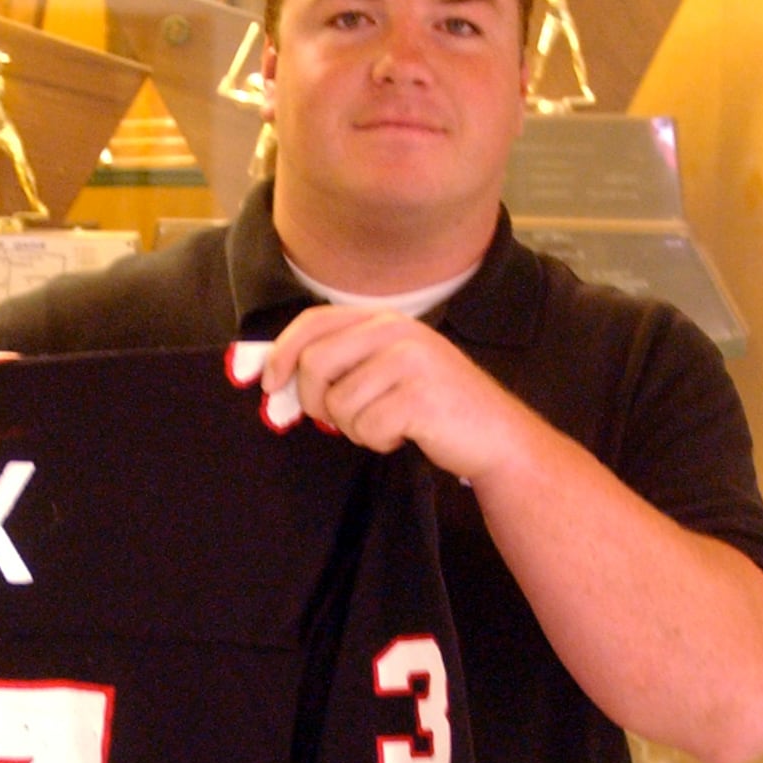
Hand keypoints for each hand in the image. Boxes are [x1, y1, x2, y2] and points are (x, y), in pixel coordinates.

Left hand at [260, 302, 527, 478]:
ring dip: (355, 428)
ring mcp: (410, 360)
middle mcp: (396, 330)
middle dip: (314, 402)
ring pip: (338, 403)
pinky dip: (379, 442)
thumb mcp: (387, 370)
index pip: (313, 322)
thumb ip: (341, 364)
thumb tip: (273, 377)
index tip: (268, 384)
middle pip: (314, 364)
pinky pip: (366, 428)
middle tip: (340, 420)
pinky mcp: (419, 395)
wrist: (494, 435)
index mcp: (384, 320)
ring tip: (390, 423)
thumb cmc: (433, 406)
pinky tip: (407, 433)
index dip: (281, 352)